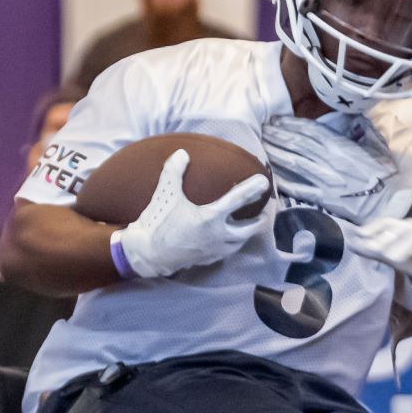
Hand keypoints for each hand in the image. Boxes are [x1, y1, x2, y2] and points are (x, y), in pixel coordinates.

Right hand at [112, 149, 270, 278]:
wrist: (146, 254)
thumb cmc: (157, 222)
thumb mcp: (165, 194)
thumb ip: (174, 171)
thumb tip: (182, 153)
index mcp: (210, 218)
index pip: (238, 200)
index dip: (252, 189)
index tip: (264, 182)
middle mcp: (218, 235)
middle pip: (249, 228)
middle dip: (259, 218)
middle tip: (264, 209)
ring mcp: (215, 250)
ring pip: (241, 242)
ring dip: (248, 232)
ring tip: (250, 224)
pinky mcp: (209, 259)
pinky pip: (228, 251)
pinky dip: (234, 243)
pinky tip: (230, 238)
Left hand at [348, 215, 411, 291]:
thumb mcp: (398, 258)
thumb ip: (376, 252)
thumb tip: (351, 244)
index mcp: (407, 229)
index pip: (389, 223)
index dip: (374, 228)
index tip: (360, 236)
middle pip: (403, 228)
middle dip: (388, 238)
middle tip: (375, 251)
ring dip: (406, 245)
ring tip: (394, 258)